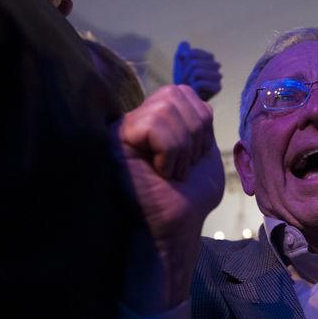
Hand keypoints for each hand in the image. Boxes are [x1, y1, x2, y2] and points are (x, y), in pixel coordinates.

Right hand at [115, 85, 224, 310]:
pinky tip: (161, 173)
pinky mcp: (115, 140)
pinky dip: (170, 153)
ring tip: (171, 171)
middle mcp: (136, 117)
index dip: (200, 124)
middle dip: (193, 134)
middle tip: (182, 166)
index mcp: (156, 115)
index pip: (185, 93)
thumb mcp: (203, 149)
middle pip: (177, 94)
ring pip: (167, 108)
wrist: (178, 226)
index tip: (192, 157)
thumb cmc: (189, 194)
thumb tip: (201, 100)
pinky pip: (155, 126)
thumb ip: (199, 119)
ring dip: (182, 148)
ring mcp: (123, 127)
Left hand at [173, 41, 221, 100]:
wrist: (186, 97)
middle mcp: (216, 65)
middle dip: (187, 72)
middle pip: (194, 63)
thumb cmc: (184, 80)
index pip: (192, 53)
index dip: (184, 62)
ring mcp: (218, 76)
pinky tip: (197, 90)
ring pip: (197, 72)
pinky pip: (200, 83)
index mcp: (209, 57)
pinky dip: (194, 87)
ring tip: (192, 84)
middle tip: (188, 79)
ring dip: (190, 80)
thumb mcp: (180, 62)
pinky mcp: (217, 87)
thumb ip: (182, 51)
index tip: (186, 69)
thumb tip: (185, 44)